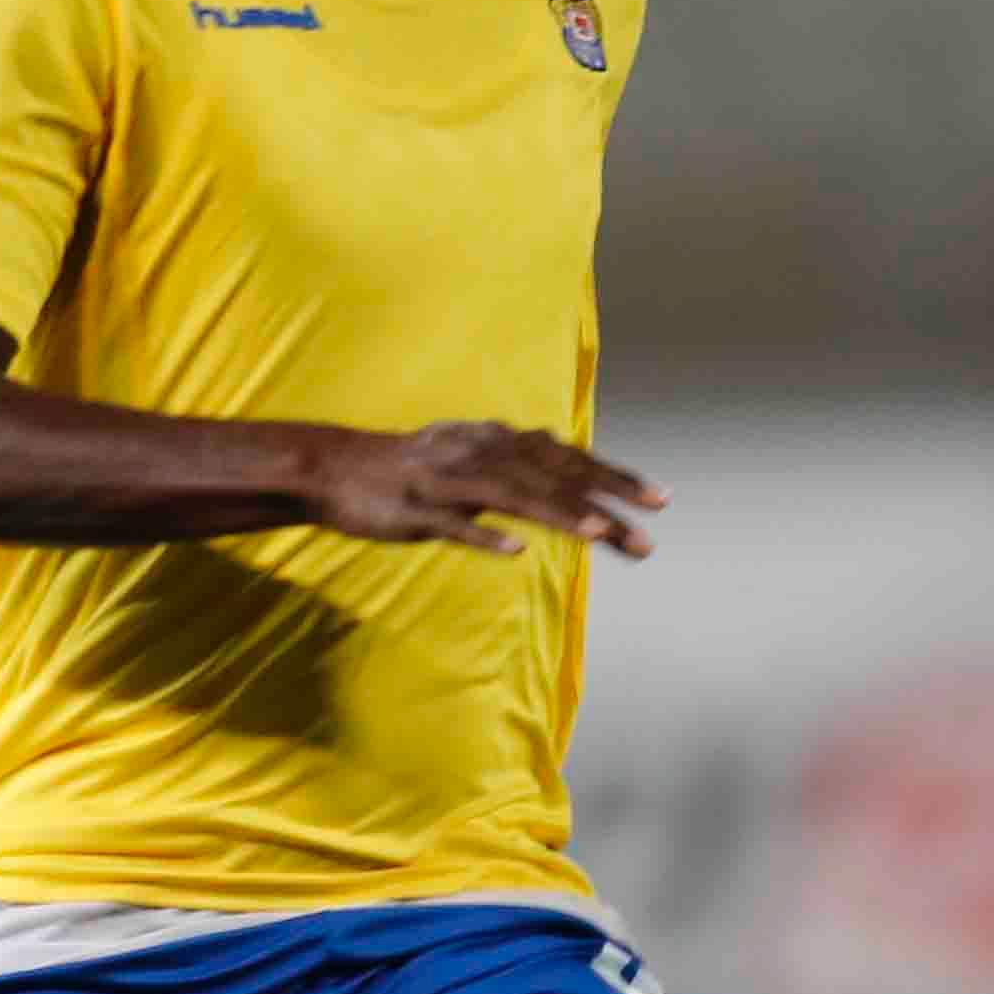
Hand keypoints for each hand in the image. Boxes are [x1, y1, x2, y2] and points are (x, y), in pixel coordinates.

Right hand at [306, 420, 660, 558]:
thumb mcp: (469, 459)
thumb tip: (560, 461)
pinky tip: (515, 551)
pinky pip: (454, 523)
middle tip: (653, 518)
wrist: (333, 469)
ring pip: (512, 494)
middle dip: (606, 494)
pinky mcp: (416, 509)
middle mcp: (480, 453)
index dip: (614, 475)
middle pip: (552, 473)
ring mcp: (448, 481)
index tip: (659, 498)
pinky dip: (484, 534)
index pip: (566, 458)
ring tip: (600, 532)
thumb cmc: (407, 472)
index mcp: (495, 442)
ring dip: (558, 512)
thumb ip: (514, 464)